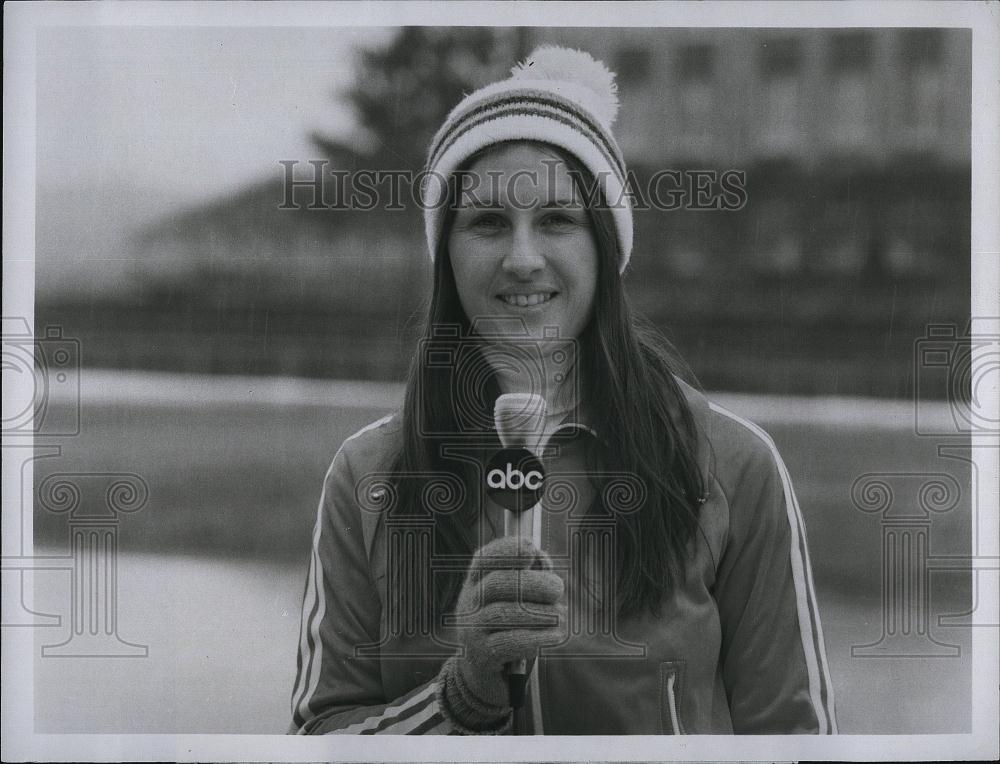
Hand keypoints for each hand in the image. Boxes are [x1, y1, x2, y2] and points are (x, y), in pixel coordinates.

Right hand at [436, 536, 565, 731]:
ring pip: (506, 613)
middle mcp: (469, 602)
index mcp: (476, 582)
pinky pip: (511, 642)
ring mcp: (471, 629)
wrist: (486, 674)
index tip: (532, 549)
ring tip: (561, 616)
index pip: (485, 558)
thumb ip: (531, 575)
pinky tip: (555, 636)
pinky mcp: (481, 656)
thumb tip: (542, 559)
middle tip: (558, 588)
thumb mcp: (518, 599)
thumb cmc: (509, 628)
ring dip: (541, 612)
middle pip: (498, 583)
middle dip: (534, 582)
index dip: (507, 550)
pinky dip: (538, 637)